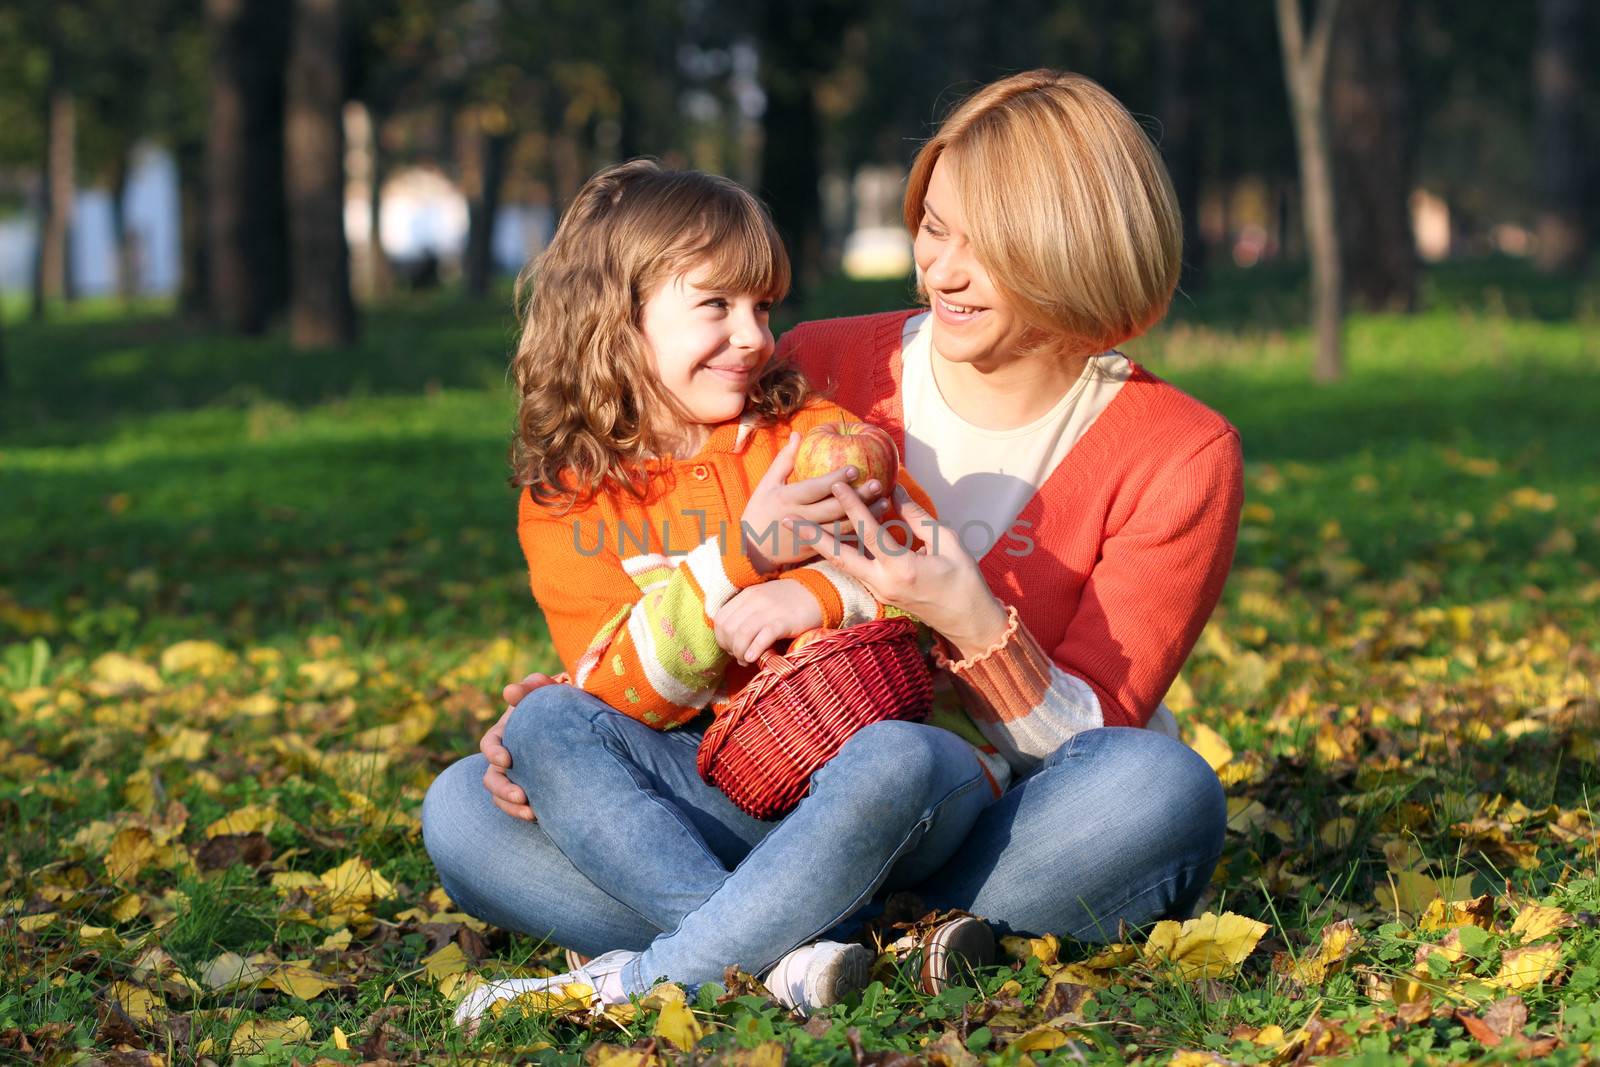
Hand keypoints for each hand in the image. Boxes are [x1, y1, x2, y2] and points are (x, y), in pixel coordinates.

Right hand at [480, 671, 558, 820]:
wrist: (584, 722)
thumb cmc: (561, 702)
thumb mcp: (550, 691)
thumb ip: (534, 686)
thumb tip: (510, 691)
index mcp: (506, 732)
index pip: (489, 745)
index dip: (493, 753)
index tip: (507, 760)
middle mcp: (509, 757)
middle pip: (491, 779)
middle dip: (502, 789)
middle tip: (521, 796)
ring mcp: (519, 776)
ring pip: (502, 798)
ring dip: (512, 807)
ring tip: (531, 813)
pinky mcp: (534, 790)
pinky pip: (522, 807)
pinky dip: (526, 813)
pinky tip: (542, 817)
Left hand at [713, 579, 824, 664]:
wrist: (817, 594)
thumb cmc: (789, 602)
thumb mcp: (762, 601)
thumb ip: (746, 614)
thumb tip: (732, 641)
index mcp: (746, 595)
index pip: (720, 618)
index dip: (720, 637)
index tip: (730, 648)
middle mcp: (754, 601)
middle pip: (728, 628)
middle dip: (729, 647)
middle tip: (739, 656)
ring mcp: (769, 610)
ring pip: (742, 634)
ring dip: (740, 652)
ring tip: (746, 660)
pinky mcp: (784, 621)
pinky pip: (763, 637)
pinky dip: (754, 650)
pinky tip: (754, 658)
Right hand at [740, 432, 891, 572]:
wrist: (750, 550)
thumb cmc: (758, 512)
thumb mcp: (767, 484)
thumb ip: (784, 460)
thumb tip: (800, 434)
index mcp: (787, 499)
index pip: (815, 488)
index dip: (836, 479)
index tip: (855, 469)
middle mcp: (799, 518)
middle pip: (834, 508)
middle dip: (858, 497)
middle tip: (878, 484)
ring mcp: (808, 537)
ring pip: (841, 527)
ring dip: (864, 516)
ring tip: (884, 503)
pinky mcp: (814, 550)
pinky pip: (839, 542)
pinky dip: (858, 533)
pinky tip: (874, 523)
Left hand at [790, 486, 1010, 658]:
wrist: (968, 622)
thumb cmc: (965, 580)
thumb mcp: (948, 543)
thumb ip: (918, 518)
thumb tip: (895, 492)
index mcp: (902, 569)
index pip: (869, 532)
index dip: (852, 505)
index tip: (836, 483)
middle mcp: (883, 583)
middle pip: (838, 557)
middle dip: (811, 537)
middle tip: (785, 519)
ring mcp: (879, 592)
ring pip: (843, 565)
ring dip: (820, 545)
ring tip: (796, 529)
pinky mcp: (880, 595)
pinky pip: (855, 570)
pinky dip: (841, 553)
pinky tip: (828, 540)